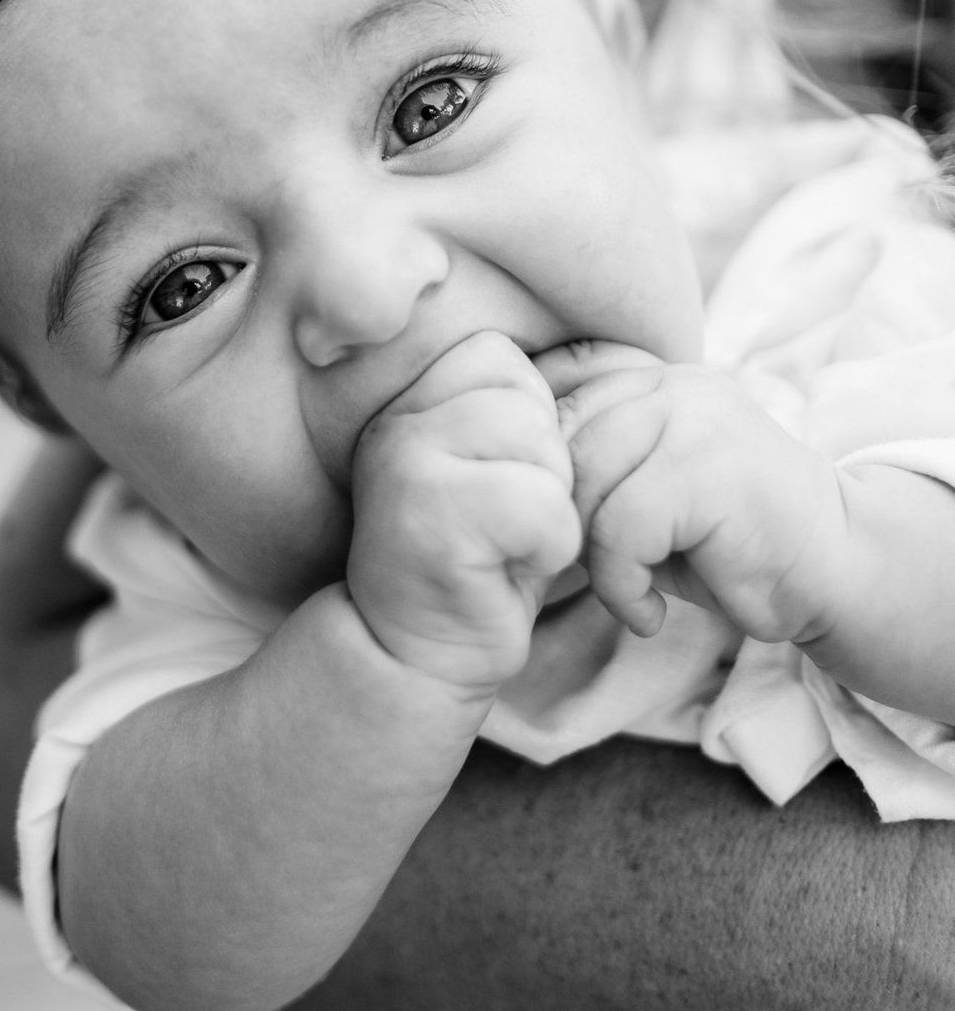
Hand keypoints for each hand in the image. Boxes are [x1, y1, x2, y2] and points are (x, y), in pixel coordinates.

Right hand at [348, 333, 580, 693]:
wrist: (415, 654)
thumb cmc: (477, 559)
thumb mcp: (499, 467)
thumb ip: (520, 409)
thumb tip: (612, 357)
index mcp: (408, 400)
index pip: (501, 357)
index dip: (528, 422)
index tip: (498, 483)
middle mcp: (397, 422)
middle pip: (526, 397)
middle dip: (542, 464)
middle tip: (504, 522)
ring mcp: (406, 464)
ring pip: (538, 441)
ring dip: (548, 505)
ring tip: (507, 542)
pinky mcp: (432, 517)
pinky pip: (541, 505)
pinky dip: (548, 545)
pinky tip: (510, 569)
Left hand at [539, 342, 848, 642]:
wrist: (833, 573)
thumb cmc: (726, 545)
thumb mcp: (642, 495)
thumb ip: (586, 471)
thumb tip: (495, 483)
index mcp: (649, 379)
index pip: (549, 396)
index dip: (533, 468)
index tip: (545, 530)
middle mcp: (669, 384)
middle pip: (556, 442)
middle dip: (556, 520)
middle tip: (585, 575)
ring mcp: (691, 418)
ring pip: (582, 484)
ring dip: (590, 559)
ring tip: (625, 594)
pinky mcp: (704, 467)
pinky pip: (618, 528)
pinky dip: (622, 586)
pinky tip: (650, 613)